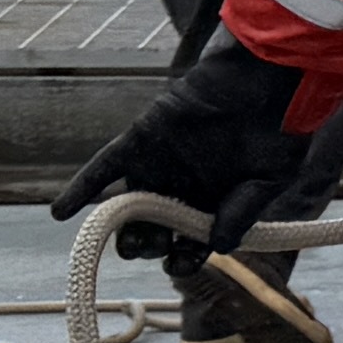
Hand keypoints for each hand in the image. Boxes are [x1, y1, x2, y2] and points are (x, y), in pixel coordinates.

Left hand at [59, 39, 342, 265]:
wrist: (266, 78)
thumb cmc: (281, 127)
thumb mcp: (271, 179)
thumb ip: (243, 213)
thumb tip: (220, 248)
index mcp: (217, 197)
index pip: (192, 238)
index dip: (184, 255)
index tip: (180, 264)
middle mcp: (185, 183)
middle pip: (156, 226)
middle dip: (151, 245)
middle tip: (154, 249)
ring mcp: (160, 163)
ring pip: (130, 205)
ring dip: (122, 228)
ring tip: (127, 245)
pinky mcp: (139, 142)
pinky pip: (104, 169)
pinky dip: (82, 189)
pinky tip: (61, 213)